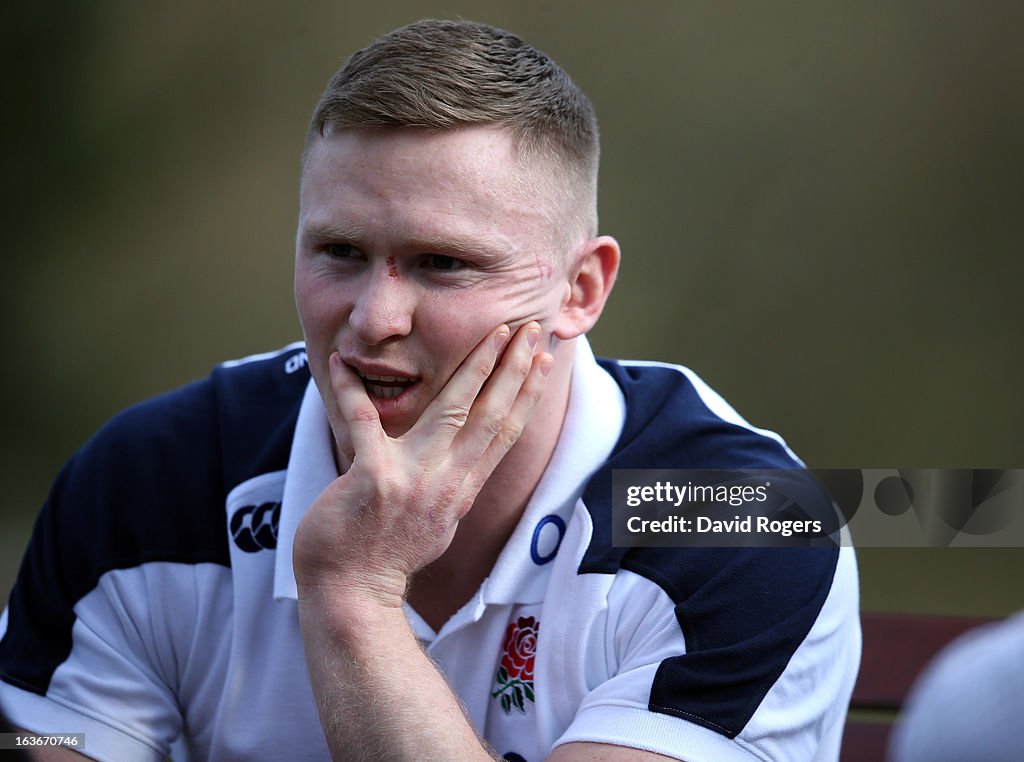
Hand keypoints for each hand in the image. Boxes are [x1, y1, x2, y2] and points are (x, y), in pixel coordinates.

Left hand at [293, 322, 551, 606]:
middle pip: (491, 414)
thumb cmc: (385, 554)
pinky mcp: (373, 480)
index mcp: (462, 488)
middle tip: (532, 328)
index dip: (527, 393)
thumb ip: (450, 480)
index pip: (504, 432)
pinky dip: (350, 391)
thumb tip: (463, 453)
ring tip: (496, 333)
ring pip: (454, 410)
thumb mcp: (436, 518)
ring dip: (478, 367)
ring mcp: (413, 479)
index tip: (544, 360)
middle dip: (516, 368)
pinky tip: (341, 361)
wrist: (353, 596)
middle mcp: (447, 482)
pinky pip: (362, 422)